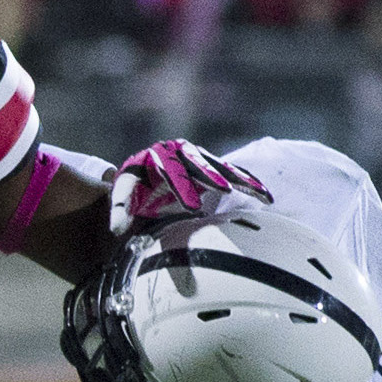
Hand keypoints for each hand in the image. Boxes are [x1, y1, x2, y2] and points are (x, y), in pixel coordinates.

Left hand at [108, 139, 271, 236]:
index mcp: (156, 157)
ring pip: (220, 166)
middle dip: (210, 176)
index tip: (192, 207)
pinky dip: (249, 183)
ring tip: (256, 192)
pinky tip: (265, 196)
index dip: (182, 187)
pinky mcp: (213, 165)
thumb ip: (121, 210)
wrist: (147, 174)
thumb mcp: (125, 195)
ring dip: (237, 178)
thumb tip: (116, 229)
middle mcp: (179, 152)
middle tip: (223, 189)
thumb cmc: (136, 187)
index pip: (169, 171)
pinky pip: (234, 173)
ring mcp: (199, 157)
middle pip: (197, 163)